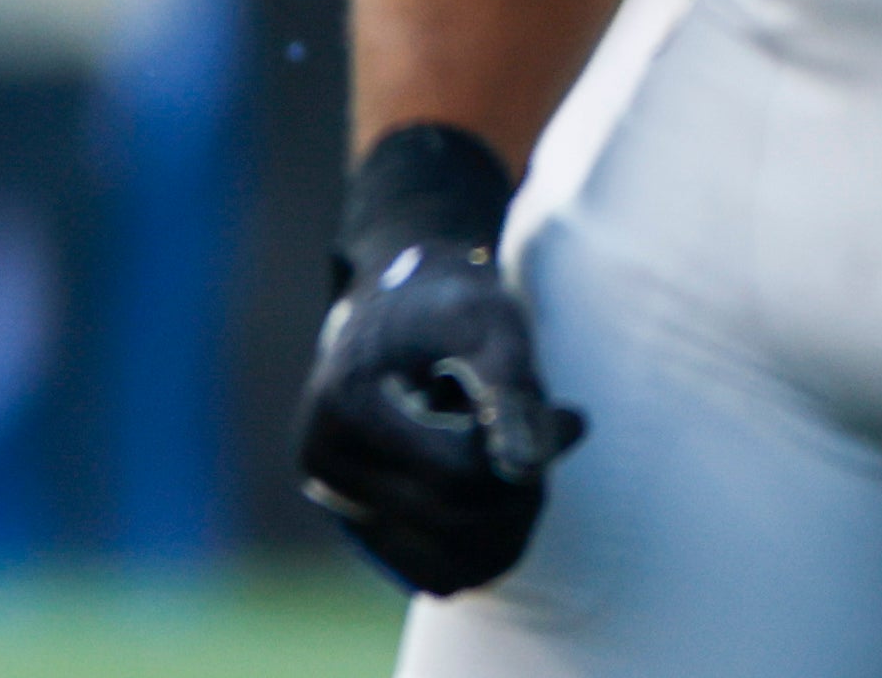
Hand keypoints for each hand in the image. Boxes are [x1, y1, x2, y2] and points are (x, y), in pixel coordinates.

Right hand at [297, 230, 588, 595]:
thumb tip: (523, 468)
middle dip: (521, 492)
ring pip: (451, 567)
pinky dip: (486, 549)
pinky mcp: (359, 527)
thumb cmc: (453, 308)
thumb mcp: (491, 326)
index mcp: (345, 403)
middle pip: (456, 524)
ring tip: (513, 462)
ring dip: (509, 525)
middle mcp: (324, 462)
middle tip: (545, 437)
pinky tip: (496, 491)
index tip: (557, 412)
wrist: (402, 306)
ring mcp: (336, 501)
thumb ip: (510, 391)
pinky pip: (436, 576)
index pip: (458, 474)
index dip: (525, 454)